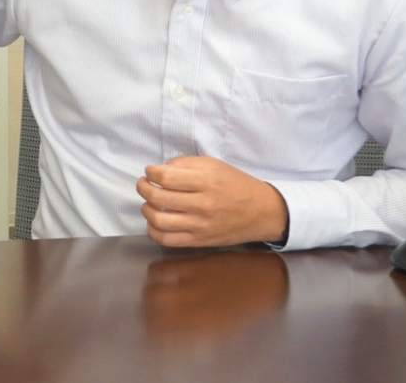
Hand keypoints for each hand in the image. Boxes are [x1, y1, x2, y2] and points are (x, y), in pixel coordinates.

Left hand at [137, 156, 287, 246]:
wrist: (263, 212)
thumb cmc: (236, 185)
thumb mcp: (213, 164)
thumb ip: (185, 163)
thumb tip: (159, 169)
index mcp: (206, 182)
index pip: (165, 177)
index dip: (151, 172)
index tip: (151, 171)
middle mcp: (202, 205)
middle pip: (157, 197)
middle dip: (143, 187)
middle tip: (144, 184)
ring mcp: (200, 225)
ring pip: (158, 220)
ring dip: (146, 209)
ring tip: (150, 202)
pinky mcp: (200, 241)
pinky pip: (167, 240)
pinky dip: (153, 230)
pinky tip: (155, 221)